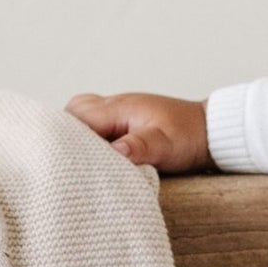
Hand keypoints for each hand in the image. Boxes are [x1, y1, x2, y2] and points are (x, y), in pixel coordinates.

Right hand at [65, 91, 211, 172]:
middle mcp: (115, 106)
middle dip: (63, 133)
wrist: (210, 130)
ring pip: (82, 117)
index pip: (78, 117)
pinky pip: (96, 124)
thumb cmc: (190, 136)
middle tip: (60, 160)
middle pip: (73, 112)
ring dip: (75, 135)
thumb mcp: (166, 145)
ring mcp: (119, 113)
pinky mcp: (124, 122)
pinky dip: (88, 137)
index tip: (57, 157)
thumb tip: (116, 152)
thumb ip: (141, 147)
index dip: (64, 136)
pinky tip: (90, 157)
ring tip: (72, 160)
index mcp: (119, 108)